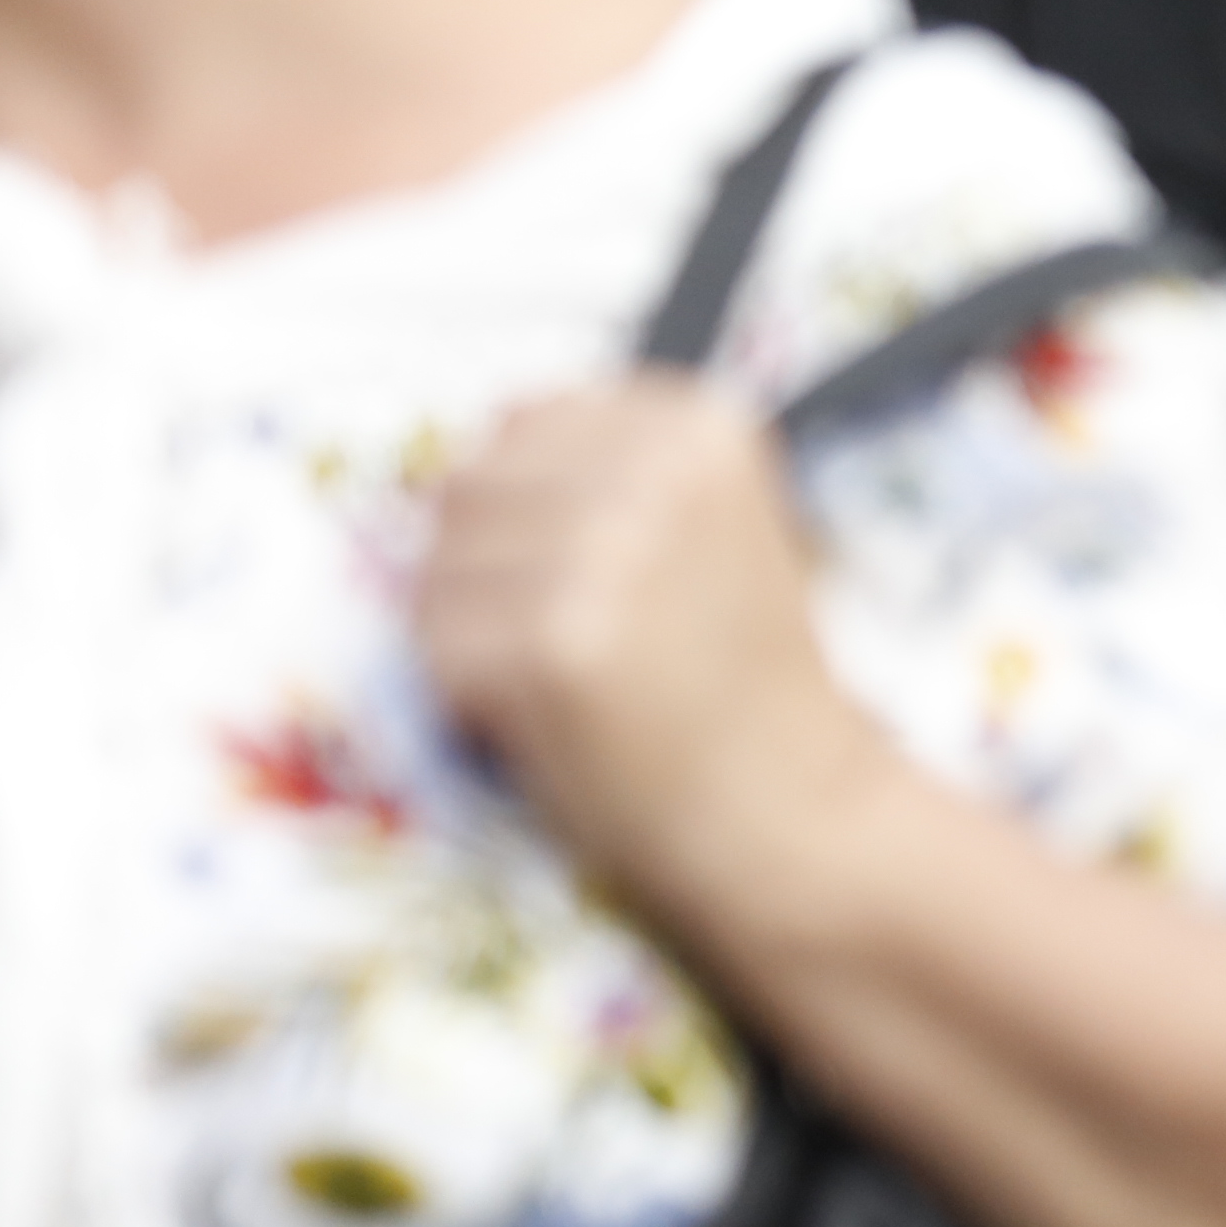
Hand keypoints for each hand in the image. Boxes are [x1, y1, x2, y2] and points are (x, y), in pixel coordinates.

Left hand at [414, 378, 904, 933]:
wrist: (791, 806)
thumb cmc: (737, 679)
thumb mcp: (708, 529)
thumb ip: (613, 471)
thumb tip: (465, 457)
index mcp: (700, 426)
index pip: (524, 420)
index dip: (530, 507)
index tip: (591, 571)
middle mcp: (656, 469)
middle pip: (467, 489)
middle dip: (488, 571)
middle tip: (570, 638)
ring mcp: (606, 550)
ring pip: (435, 569)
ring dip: (468, 635)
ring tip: (559, 680)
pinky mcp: (556, 638)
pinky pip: (434, 645)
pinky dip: (464, 695)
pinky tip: (543, 718)